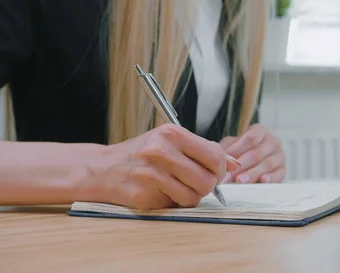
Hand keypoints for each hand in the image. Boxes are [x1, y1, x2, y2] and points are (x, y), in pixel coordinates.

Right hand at [93, 124, 240, 209]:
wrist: (103, 168)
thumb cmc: (143, 153)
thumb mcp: (171, 141)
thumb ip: (204, 149)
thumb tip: (235, 164)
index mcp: (172, 133)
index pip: (215, 156)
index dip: (221, 169)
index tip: (215, 172)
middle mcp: (161, 151)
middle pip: (207, 180)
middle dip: (207, 186)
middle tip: (197, 182)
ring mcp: (150, 174)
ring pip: (193, 197)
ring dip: (190, 196)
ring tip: (178, 186)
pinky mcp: (143, 195)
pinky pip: (174, 205)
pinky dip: (172, 202)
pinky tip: (160, 191)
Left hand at [219, 124, 285, 183]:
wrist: (253, 161)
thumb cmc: (241, 151)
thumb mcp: (232, 145)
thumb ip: (226, 149)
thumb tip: (218, 157)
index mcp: (260, 131)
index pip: (250, 139)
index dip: (237, 150)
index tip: (225, 161)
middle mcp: (272, 141)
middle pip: (257, 153)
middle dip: (241, 166)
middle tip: (228, 176)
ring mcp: (279, 156)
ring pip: (267, 164)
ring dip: (252, 174)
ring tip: (240, 181)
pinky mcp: (283, 170)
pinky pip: (278, 174)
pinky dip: (271, 178)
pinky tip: (263, 181)